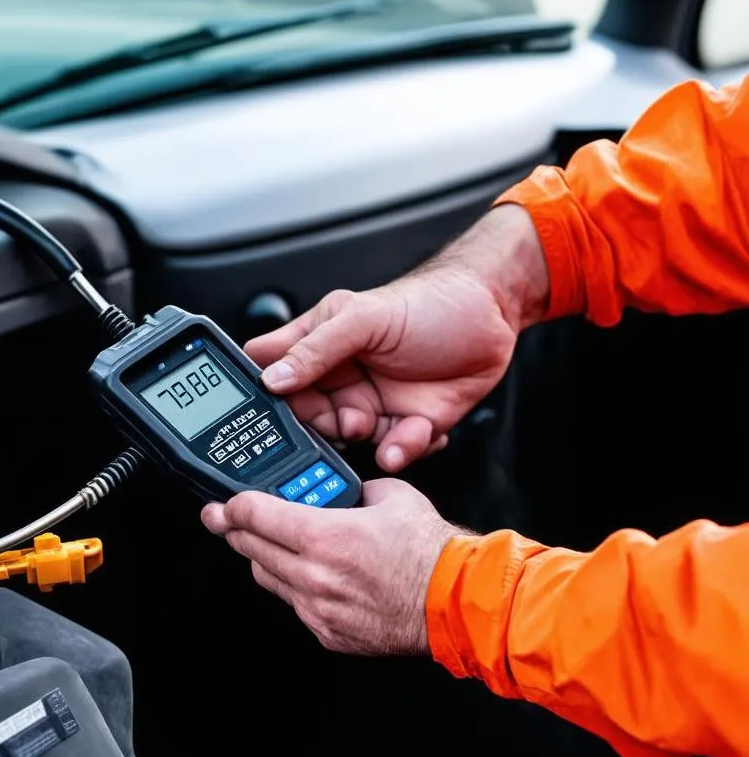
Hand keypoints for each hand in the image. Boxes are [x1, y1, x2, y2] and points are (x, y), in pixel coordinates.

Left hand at [201, 479, 462, 655]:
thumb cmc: (431, 553)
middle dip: (236, 531)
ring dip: (265, 558)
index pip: (253, 516)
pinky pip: (295, 605)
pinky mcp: (328, 633)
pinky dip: (295, 587)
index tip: (223, 505)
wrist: (457, 602)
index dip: (232, 506)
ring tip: (273, 544)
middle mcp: (313, 575)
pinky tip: (310, 575)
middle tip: (227, 520)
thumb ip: (353, 490)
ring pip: (268, 578)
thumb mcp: (390, 496)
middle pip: (251, 549)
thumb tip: (341, 491)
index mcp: (324, 536)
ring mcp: (317, 608)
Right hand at [246, 205, 547, 469]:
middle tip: (351, 419)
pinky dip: (404, 449)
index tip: (273, 410)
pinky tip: (419, 429)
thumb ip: (314, 349)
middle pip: (305, 422)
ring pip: (348, 445)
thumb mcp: (364, 319)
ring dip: (370, 442)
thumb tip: (271, 380)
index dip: (262, 395)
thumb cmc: (431, 303)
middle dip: (327, 429)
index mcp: (317, 346)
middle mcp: (339, 379)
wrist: (493, 317)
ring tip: (391, 425)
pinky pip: (390, 453)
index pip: (269, 373)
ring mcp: (370, 404)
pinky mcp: (403, 426)